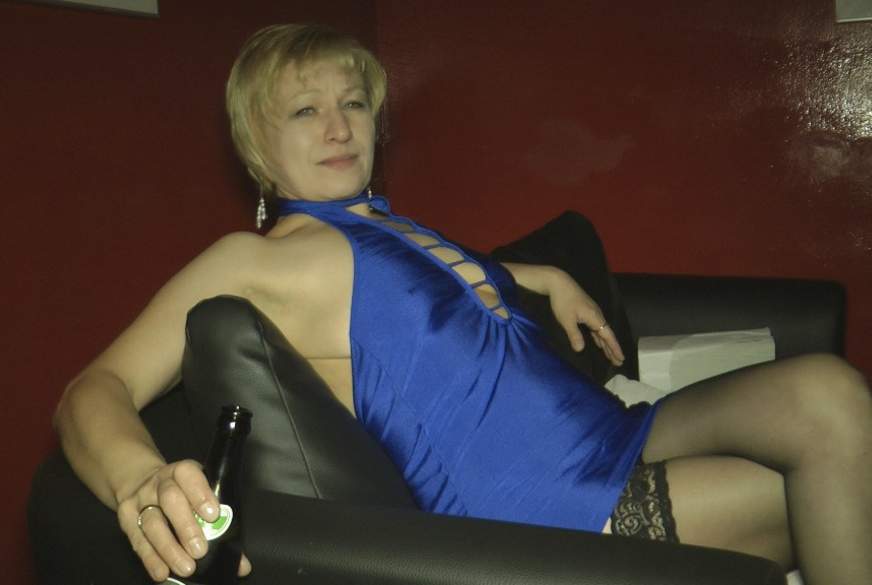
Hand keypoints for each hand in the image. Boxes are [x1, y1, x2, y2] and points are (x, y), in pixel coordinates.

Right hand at [117, 460, 251, 581]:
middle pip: (171, 500)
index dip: (201, 494)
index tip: (213, 515)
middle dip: (186, 526)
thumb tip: (242, 565)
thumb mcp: (200, 495)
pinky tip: (162, 572)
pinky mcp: (126, 518)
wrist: (140, 482)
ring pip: (153, 522)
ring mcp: (140, 499)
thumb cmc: (182, 492)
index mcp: (182, 472)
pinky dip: (151, 559)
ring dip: (169, 548)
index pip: (189, 475)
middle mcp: (159, 483)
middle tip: (200, 550)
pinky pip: (138, 540)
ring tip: (186, 567)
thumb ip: (223, 525)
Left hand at [546, 270, 624, 365]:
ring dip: (606, 344)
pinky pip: (596, 327)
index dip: (614, 348)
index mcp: (595, 318)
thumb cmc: (562, 301)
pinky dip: (598, 337)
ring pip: (601, 331)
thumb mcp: (567, 320)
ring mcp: (592, 313)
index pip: (608, 336)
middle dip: (613, 349)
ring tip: (610, 356)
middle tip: (618, 362)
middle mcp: (597, 315)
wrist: (559, 283)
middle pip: (607, 335)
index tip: (621, 359)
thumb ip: (575, 335)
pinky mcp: (587, 311)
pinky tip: (598, 342)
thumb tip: (580, 349)